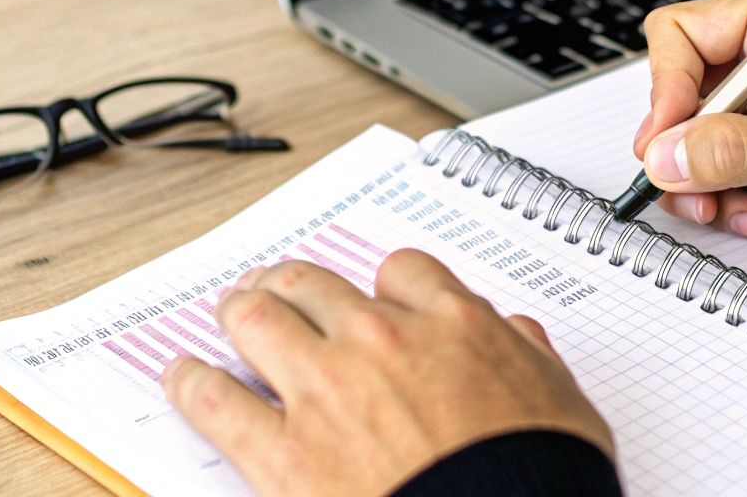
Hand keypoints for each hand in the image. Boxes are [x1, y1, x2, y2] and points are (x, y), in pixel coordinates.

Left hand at [162, 250, 612, 496]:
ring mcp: (325, 390)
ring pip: (257, 320)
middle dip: (293, 284)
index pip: (402, 271)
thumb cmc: (541, 475)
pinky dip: (192, 382)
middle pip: (315, 284)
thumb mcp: (562, 403)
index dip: (383, 283)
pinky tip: (185, 376)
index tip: (377, 297)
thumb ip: (531, 358)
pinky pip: (216, 399)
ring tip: (229, 313)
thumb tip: (519, 334)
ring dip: (239, 312)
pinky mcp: (282, 452)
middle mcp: (382, 341)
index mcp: (453, 324)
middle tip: (278, 288)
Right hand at [632, 0, 746, 244]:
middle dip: (694, 158)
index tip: (668, 150)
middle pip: (690, 99)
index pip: (681, 38)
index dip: (666, 96)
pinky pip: (746, 169)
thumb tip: (668, 156)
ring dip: (725, 191)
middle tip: (701, 199)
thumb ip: (740, 150)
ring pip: (712, 144)